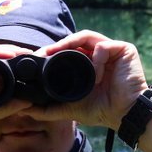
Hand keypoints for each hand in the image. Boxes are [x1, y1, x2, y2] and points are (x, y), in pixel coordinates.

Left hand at [27, 30, 147, 128]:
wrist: (125, 115)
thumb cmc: (102, 110)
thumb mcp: (71, 108)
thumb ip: (49, 109)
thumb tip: (26, 109)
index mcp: (88, 63)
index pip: (68, 49)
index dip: (53, 51)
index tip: (38, 58)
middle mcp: (99, 53)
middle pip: (75, 41)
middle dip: (58, 46)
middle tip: (44, 53)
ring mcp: (112, 49)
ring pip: (86, 36)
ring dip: (72, 45)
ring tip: (60, 55)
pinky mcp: (124, 49)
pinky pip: (103, 46)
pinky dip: (96, 60)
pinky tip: (95, 77)